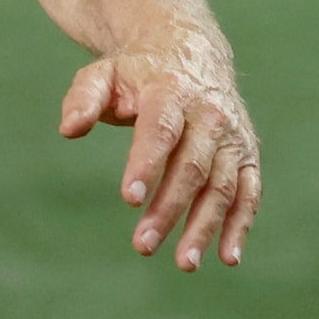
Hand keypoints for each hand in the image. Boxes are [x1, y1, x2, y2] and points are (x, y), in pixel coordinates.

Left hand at [61, 25, 259, 269]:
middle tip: (142, 244)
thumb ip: (83, 98)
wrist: (192, 55)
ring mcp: (233, 138)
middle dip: (169, 209)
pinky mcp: (247, 157)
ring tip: (183, 263)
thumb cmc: (137, 74)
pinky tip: (226, 258)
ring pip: (222, 188)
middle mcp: (210, 116)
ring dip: (205, 227)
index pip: (161, 132)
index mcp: (171, 92)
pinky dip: (240, 226)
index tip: (129, 198)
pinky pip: (249, 194)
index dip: (147, 164)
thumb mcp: (104, 74)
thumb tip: (68, 129)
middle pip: (192, 168)